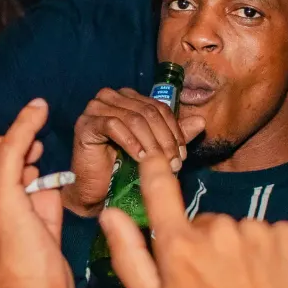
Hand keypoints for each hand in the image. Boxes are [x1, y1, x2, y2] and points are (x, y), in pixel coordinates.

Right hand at [64, 87, 203, 217]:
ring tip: (159, 163)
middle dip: (165, 139)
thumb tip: (201, 121)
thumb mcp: (154, 148)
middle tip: (174, 162)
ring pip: (134, 119)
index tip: (183, 154)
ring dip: (151, 143)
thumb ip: (173, 134)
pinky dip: (130, 142)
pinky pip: (113, 126)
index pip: (159, 107)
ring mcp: (96, 108)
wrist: (97, 190)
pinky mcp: (86, 123)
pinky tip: (139, 158)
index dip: (174, 130)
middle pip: (148, 112)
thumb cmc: (122, 168)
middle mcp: (111, 97)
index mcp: (128, 97)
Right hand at [100, 152, 287, 287]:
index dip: (154, 169)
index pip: (159, 188)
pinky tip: (270, 283)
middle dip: (205, 246)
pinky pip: (272, 233)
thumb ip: (129, 258)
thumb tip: (110, 215)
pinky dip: (270, 253)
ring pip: (239, 230)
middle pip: (204, 223)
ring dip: (239, 252)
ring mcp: (257, 230)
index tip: (153, 159)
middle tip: (215, 286)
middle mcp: (218, 229)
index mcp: (179, 246)